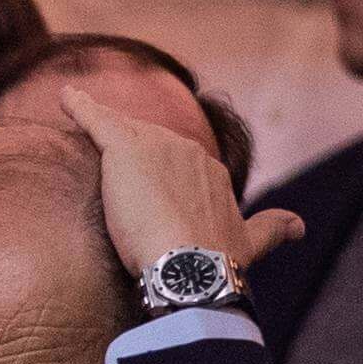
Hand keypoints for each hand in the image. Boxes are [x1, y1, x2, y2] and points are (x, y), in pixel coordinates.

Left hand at [61, 86, 302, 274]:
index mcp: (211, 173)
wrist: (194, 266)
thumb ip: (271, 229)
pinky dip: (81, 108)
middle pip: (149, 144)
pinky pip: (98, 122)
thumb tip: (299, 226)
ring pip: (123, 131)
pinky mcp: (125, 151)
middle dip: (129, 147)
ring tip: (78, 110)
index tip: (143, 184)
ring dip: (101, 122)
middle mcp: (189, 154)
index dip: (158, 173)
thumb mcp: (251, 242)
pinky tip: (65, 98)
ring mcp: (158, 149)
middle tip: (101, 145)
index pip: (177, 164)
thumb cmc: (219, 260)